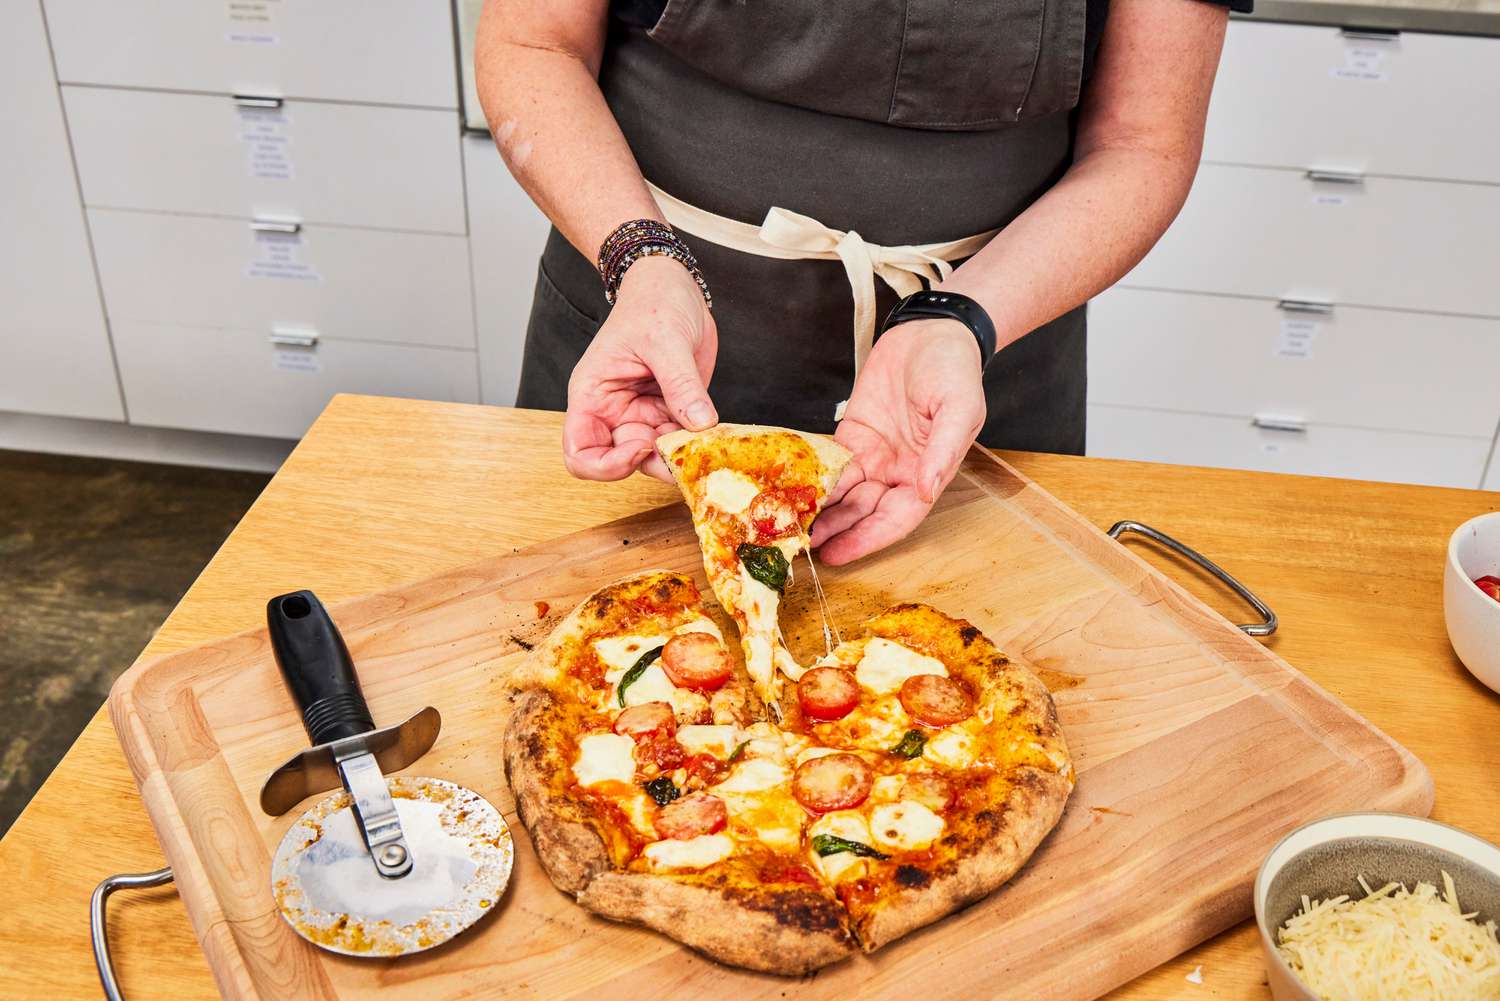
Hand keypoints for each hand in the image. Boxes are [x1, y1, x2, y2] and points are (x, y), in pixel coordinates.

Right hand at [563, 255, 718, 480]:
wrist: (675, 286)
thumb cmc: (653, 302)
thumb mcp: (665, 340)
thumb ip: (681, 384)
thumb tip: (700, 424)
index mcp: (592, 395)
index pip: (580, 454)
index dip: (607, 465)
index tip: (643, 445)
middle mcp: (613, 412)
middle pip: (622, 464)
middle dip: (655, 464)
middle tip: (688, 451)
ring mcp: (642, 416)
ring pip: (656, 459)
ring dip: (681, 458)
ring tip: (708, 443)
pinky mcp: (670, 413)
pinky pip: (680, 443)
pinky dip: (697, 446)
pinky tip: (716, 436)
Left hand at [812, 319, 985, 564]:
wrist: (932, 330)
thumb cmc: (954, 369)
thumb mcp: (959, 408)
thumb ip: (943, 451)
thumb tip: (926, 489)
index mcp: (927, 473)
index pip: (896, 518)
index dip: (867, 539)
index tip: (837, 554)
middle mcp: (898, 471)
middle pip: (863, 511)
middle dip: (834, 531)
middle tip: (798, 545)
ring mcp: (874, 455)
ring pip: (843, 493)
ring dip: (819, 510)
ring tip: (786, 524)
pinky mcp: (853, 435)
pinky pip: (830, 463)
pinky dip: (811, 477)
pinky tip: (789, 489)